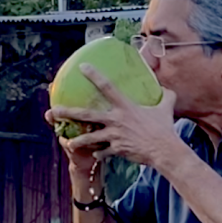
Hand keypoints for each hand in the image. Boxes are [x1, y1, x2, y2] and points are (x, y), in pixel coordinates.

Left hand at [50, 64, 178, 170]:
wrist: (164, 151)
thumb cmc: (165, 128)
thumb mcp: (166, 107)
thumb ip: (165, 96)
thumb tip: (167, 89)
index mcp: (125, 107)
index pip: (107, 87)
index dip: (94, 75)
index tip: (82, 67)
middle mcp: (116, 120)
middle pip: (87, 115)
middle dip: (69, 112)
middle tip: (55, 110)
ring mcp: (115, 136)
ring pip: (90, 138)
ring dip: (78, 140)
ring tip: (68, 142)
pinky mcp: (117, 149)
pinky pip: (103, 152)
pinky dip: (99, 154)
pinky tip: (95, 155)